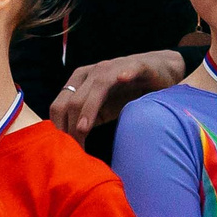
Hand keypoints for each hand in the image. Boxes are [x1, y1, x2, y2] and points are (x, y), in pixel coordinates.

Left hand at [50, 51, 186, 138]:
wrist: (157, 71)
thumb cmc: (125, 93)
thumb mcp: (101, 109)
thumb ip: (85, 120)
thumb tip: (68, 146)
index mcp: (79, 82)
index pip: (60, 106)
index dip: (59, 128)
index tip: (63, 150)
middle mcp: (93, 73)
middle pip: (74, 100)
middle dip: (70, 126)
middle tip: (74, 150)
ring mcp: (115, 68)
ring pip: (98, 85)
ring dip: (88, 108)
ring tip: (83, 129)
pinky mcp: (138, 65)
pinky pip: (130, 69)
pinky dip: (125, 74)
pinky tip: (123, 79)